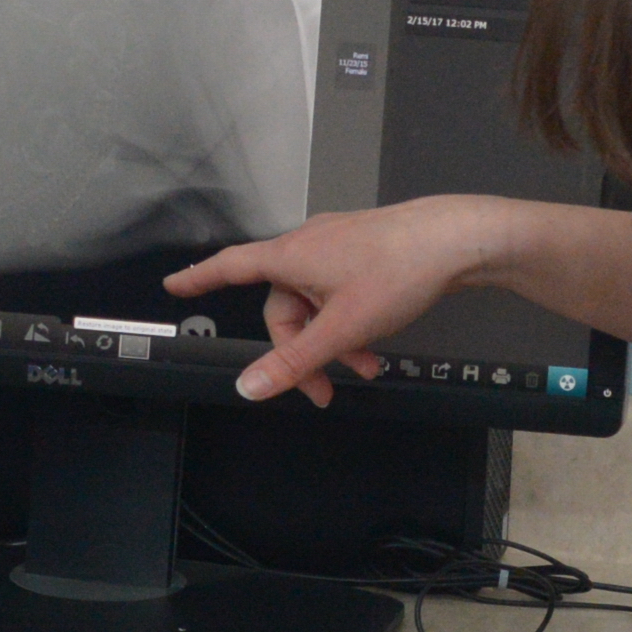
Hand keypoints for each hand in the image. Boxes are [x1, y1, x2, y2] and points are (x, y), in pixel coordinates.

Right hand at [163, 197, 502, 405]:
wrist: (456, 241)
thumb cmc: (398, 270)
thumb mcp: (340, 328)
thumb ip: (294, 362)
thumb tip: (250, 386)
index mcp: (290, 256)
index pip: (230, 267)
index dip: (199, 279)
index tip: (175, 286)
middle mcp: (307, 245)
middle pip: (283, 306)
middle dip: (302, 350)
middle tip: (323, 389)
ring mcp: (336, 246)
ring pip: (316, 304)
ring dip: (332, 341)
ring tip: (363, 367)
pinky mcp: (362, 251)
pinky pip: (338, 293)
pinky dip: (349, 322)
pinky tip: (374, 346)